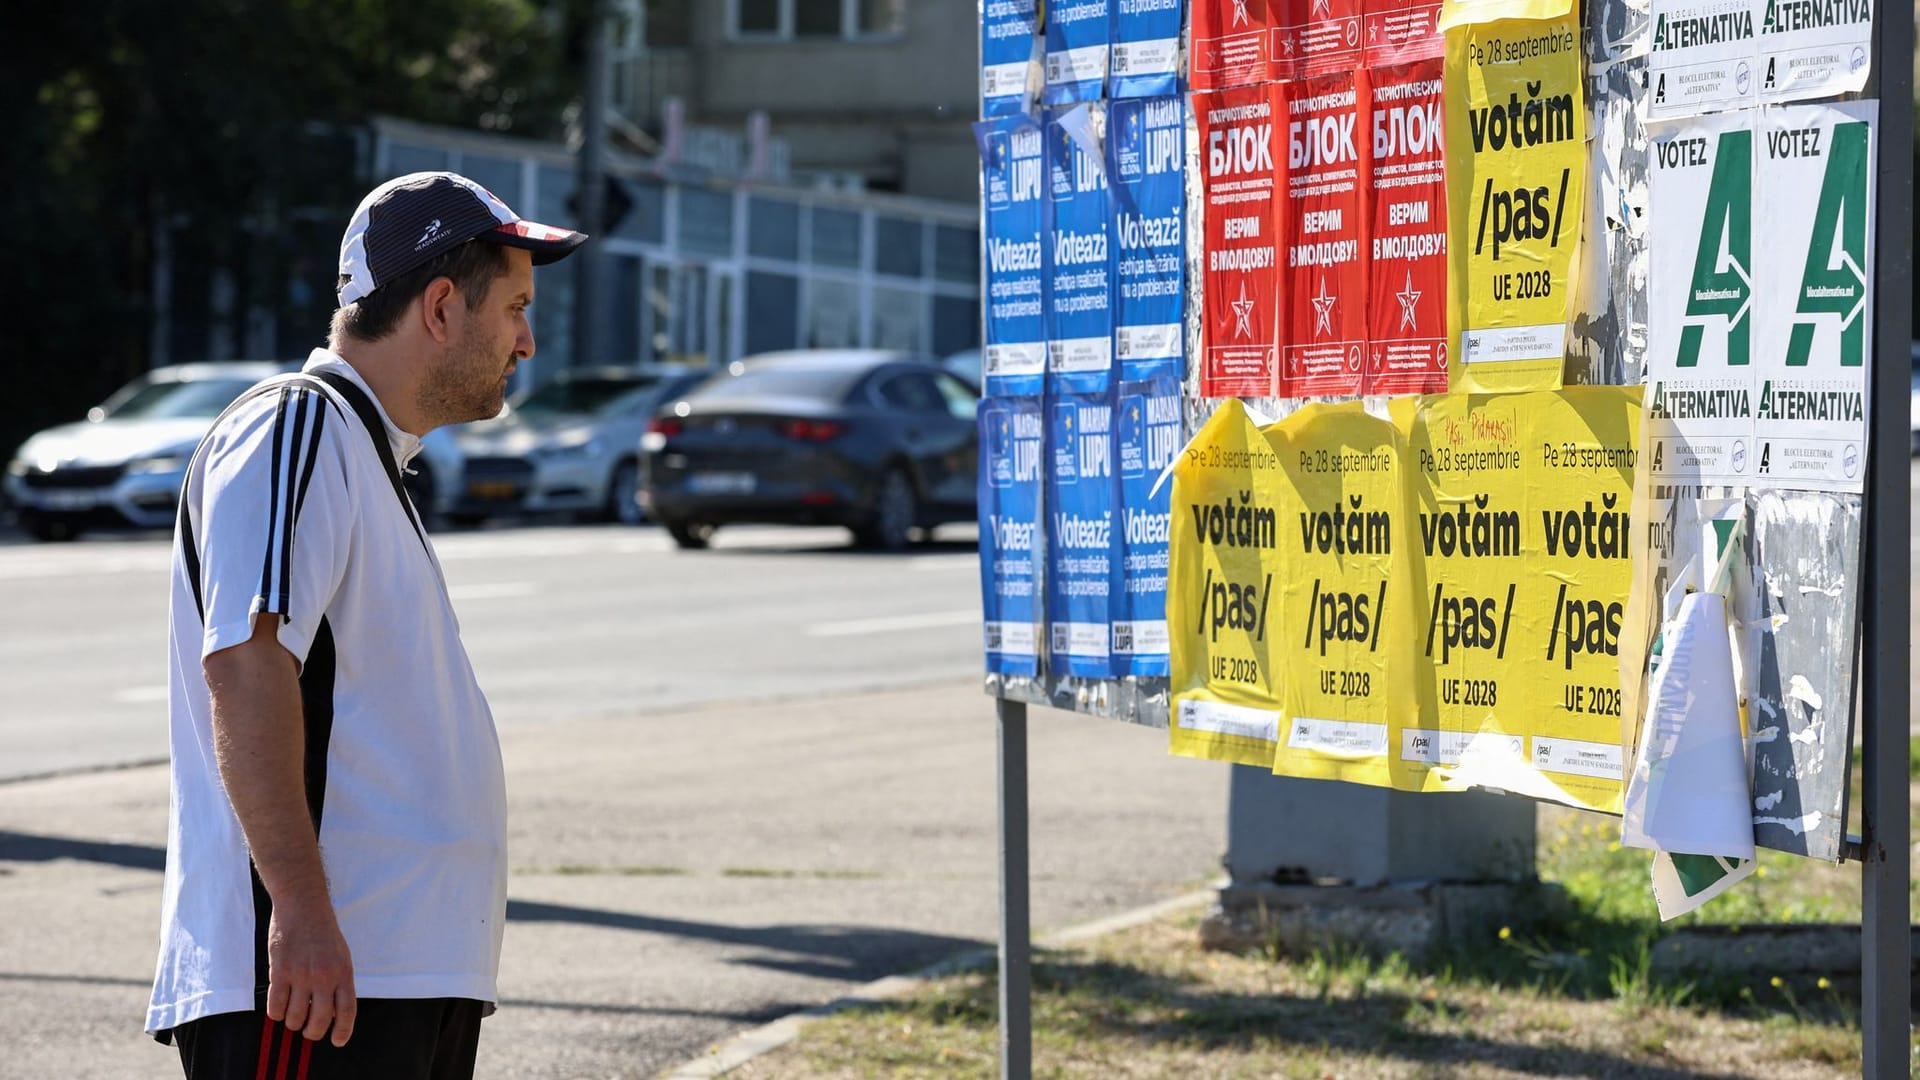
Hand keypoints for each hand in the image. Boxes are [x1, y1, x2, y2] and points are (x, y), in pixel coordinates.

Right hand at [264, 902, 357, 1046]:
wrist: (303, 905)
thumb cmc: (323, 931)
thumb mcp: (341, 955)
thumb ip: (339, 982)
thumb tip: (332, 1013)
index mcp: (344, 972)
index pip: (347, 1011)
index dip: (343, 1031)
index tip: (338, 1041)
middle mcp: (324, 977)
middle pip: (318, 1021)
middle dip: (312, 1032)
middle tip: (307, 1030)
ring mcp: (301, 975)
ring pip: (294, 1017)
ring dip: (291, 1022)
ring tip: (291, 1014)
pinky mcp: (280, 971)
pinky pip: (275, 1006)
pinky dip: (275, 1013)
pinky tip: (277, 1007)